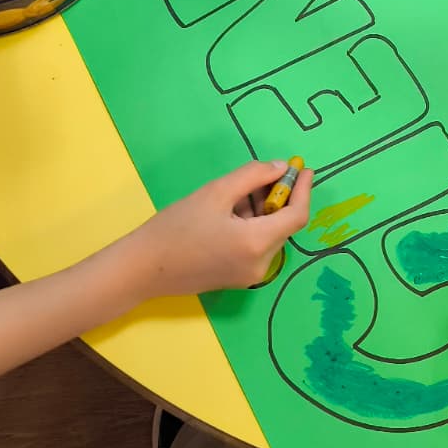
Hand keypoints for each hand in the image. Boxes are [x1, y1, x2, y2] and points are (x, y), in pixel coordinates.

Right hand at [125, 160, 313, 296]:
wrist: (143, 268)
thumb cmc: (176, 227)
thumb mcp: (215, 192)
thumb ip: (253, 176)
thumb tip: (280, 168)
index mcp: (257, 243)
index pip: (297, 215)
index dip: (303, 190)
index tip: (303, 168)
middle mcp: (260, 264)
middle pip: (284, 225)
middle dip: (280, 197)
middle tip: (265, 173)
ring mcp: (249, 276)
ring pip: (270, 235)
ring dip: (264, 210)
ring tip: (242, 189)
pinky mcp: (237, 278)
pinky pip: (256, 247)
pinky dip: (253, 225)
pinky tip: (233, 209)